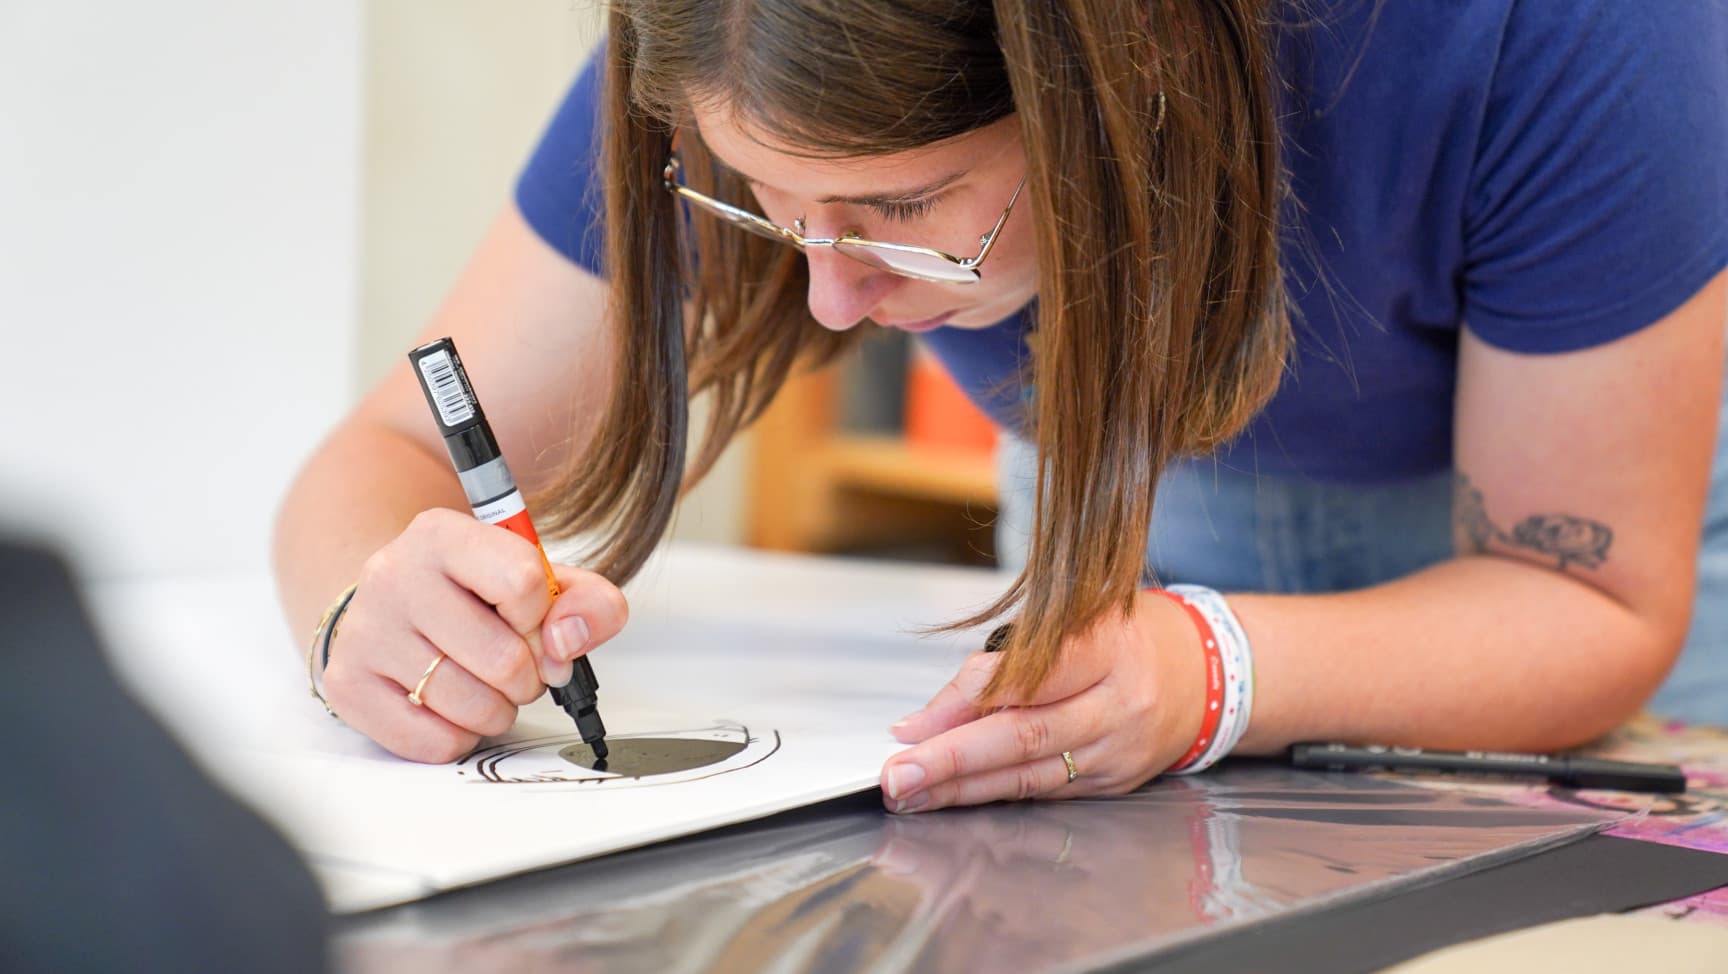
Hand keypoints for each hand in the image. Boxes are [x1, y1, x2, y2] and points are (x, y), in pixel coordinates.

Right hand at [319, 508, 627, 762]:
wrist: (391, 607)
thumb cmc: (470, 595)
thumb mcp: (537, 578)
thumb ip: (586, 601)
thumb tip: (570, 639)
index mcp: (442, 535)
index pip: (523, 583)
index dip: (545, 619)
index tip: (535, 624)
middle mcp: (394, 575)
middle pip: (504, 658)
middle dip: (528, 677)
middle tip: (515, 666)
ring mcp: (365, 632)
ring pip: (471, 707)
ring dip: (498, 709)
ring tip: (485, 685)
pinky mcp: (348, 685)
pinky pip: (434, 741)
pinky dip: (460, 735)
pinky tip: (450, 706)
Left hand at [879, 591, 1203, 811]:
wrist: (1199, 673)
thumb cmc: (1120, 635)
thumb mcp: (1066, 622)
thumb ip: (998, 663)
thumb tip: (928, 717)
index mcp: (1106, 645)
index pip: (1027, 677)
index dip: (964, 702)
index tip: (911, 726)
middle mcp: (1117, 704)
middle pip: (1025, 736)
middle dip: (952, 761)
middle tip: (899, 776)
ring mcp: (1118, 750)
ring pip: (1030, 776)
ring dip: (963, 790)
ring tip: (911, 796)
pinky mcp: (1114, 783)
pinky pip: (1045, 792)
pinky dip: (994, 796)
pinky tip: (954, 799)